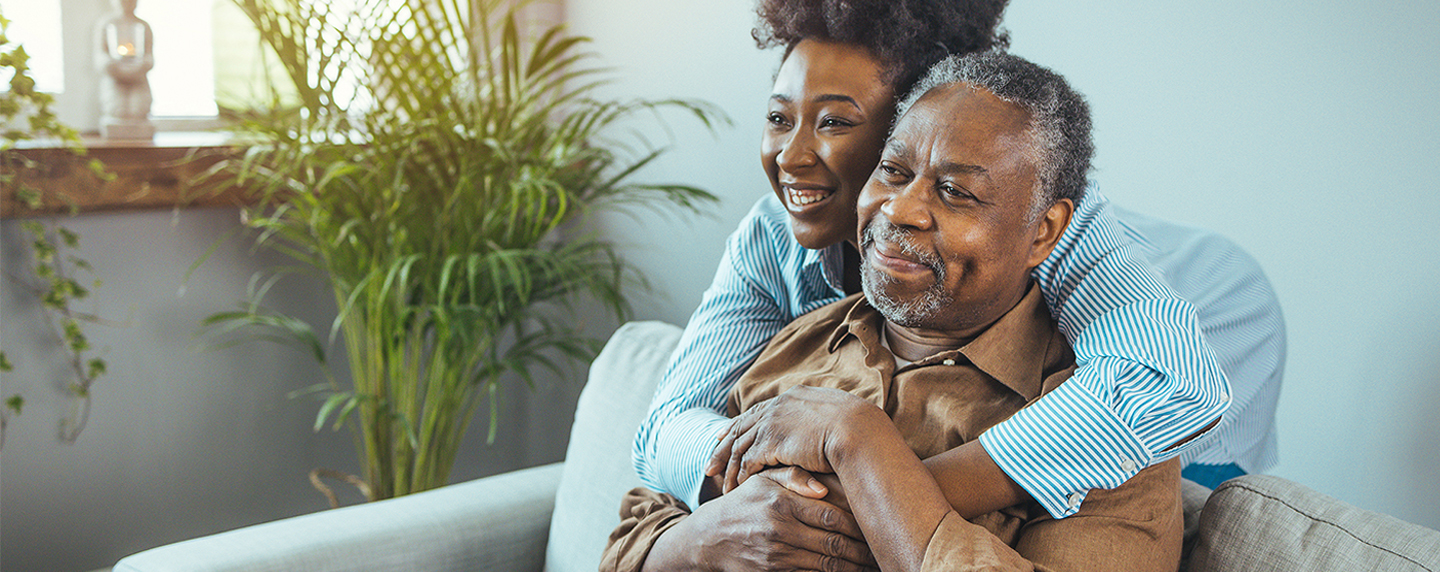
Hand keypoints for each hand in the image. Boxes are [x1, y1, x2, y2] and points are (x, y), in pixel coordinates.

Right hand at [664, 467, 874, 571]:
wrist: (708, 540)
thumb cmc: (744, 504)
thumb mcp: (762, 481)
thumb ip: (793, 476)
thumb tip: (824, 488)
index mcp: (781, 503)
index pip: (832, 516)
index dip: (859, 524)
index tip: (877, 526)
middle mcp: (779, 530)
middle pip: (835, 543)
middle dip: (863, 551)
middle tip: (883, 550)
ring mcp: (775, 556)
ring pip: (827, 566)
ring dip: (854, 568)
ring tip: (874, 566)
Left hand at [707, 386, 874, 493]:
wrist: (860, 431)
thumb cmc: (860, 429)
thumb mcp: (840, 416)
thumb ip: (824, 420)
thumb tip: (827, 428)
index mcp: (793, 397)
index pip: (757, 411)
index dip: (740, 425)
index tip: (725, 435)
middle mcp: (778, 406)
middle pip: (740, 427)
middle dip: (723, 447)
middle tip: (710, 465)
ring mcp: (773, 422)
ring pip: (740, 446)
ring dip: (730, 468)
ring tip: (721, 486)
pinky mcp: (771, 441)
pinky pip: (748, 461)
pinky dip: (740, 476)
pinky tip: (736, 489)